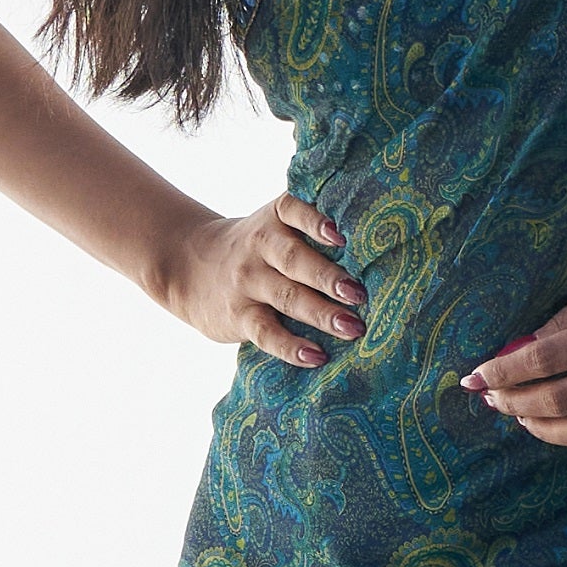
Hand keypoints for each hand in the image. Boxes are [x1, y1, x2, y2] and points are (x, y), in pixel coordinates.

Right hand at [163, 193, 365, 370]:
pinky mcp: (239, 316)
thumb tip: (377, 244)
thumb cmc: (255, 249)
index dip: (316, 221)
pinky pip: (266, 333)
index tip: (342, 236)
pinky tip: (316, 356)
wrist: (189, 267)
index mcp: (274, 219)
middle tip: (360, 294)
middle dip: (329, 277)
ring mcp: (248, 282)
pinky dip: (291, 347)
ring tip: (353, 328)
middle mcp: (260, 246)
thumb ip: (310, 227)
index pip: (294, 210)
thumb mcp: (273, 225)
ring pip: (287, 297)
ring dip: (321, 313)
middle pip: (295, 260)